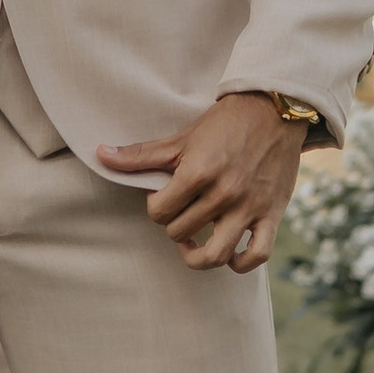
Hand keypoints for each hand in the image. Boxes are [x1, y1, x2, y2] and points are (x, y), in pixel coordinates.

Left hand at [98, 93, 310, 272]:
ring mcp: (249, 207)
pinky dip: (240, 263)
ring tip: (192, 244)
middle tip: (179, 209)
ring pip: (215, 255)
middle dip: (174, 223)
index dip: (155, 206)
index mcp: (198, 173)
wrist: (273, 110)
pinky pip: (257, 255)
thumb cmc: (223, 123)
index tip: (164, 195)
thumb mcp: (180, 138)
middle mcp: (224, 193)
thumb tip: (100, 155)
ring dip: (197, 256)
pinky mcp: (272, 214)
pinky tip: (229, 253)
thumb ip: (140, 155)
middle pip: (180, 232)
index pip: (158, 213)